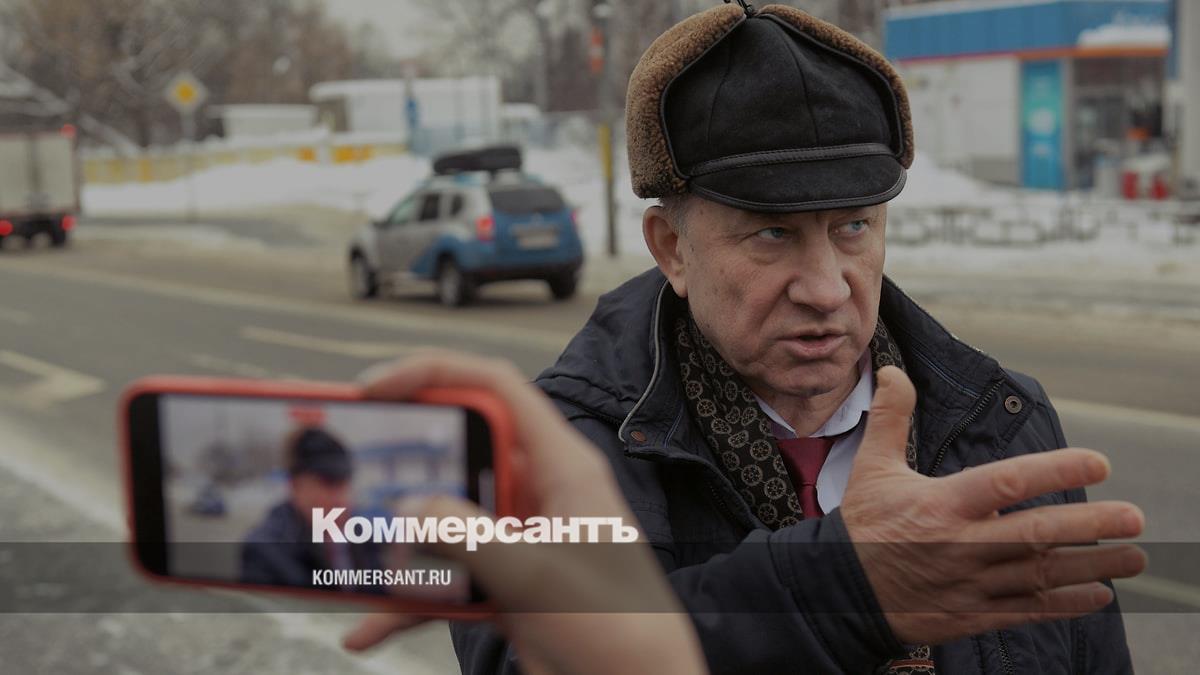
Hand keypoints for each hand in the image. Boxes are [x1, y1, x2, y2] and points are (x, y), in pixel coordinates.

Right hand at [342, 351, 704, 674]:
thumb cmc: (618, 626)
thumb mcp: (536, 575)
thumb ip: (467, 537)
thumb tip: (407, 510)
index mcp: (559, 466)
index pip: (496, 389)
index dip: (435, 373)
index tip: (375, 389)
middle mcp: (538, 493)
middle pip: (458, 451)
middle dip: (399, 460)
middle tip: (346, 461)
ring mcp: (519, 540)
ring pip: (441, 519)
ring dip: (395, 537)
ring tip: (346, 540)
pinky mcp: (505, 584)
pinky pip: (444, 579)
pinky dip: (406, 599)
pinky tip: (369, 624)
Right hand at [841, 366, 1145, 644]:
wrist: (841, 592)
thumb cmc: (863, 525)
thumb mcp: (871, 467)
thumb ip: (890, 418)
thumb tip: (894, 371)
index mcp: (941, 504)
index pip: (1006, 483)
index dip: (1055, 471)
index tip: (1098, 462)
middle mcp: (961, 545)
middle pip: (1035, 535)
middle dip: (1090, 526)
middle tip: (1134, 516)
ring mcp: (970, 583)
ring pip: (1041, 576)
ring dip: (1092, 566)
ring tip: (1134, 557)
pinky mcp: (972, 614)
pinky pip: (1027, 610)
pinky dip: (1066, 605)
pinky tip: (1099, 595)